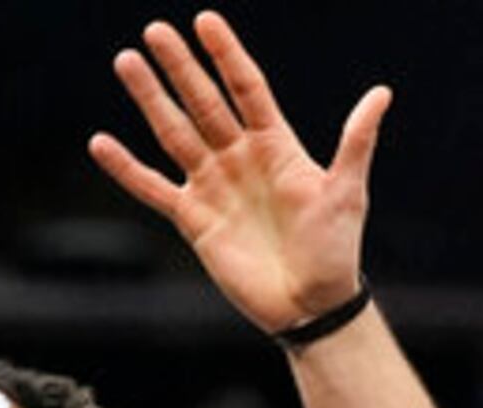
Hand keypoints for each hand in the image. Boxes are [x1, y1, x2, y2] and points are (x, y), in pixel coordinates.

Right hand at [90, 13, 380, 338]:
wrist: (309, 305)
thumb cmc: (335, 249)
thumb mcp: (347, 191)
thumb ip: (355, 141)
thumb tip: (381, 93)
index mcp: (276, 144)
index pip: (245, 87)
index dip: (226, 54)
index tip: (204, 21)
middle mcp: (240, 157)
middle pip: (203, 101)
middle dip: (179, 66)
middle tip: (154, 31)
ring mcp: (213, 185)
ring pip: (174, 132)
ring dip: (149, 99)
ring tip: (126, 62)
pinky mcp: (193, 218)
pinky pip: (152, 188)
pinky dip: (126, 169)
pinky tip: (101, 144)